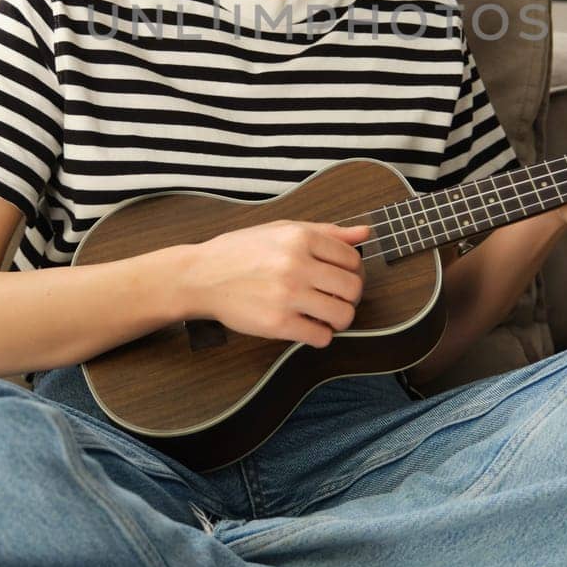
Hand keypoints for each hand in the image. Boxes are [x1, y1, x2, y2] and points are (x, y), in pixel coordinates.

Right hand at [187, 219, 370, 347]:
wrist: (202, 276)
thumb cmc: (241, 251)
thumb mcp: (282, 230)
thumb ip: (327, 232)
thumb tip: (365, 233)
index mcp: (300, 237)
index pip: (353, 258)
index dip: (353, 270)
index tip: (341, 276)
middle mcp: (296, 264)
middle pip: (353, 288)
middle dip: (350, 296)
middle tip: (336, 297)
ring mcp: (287, 295)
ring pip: (343, 315)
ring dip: (340, 318)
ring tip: (325, 314)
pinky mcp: (278, 324)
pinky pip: (321, 337)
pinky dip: (321, 335)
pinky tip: (309, 326)